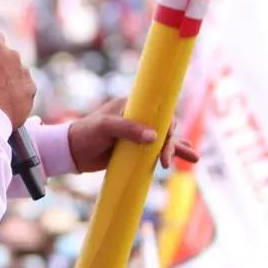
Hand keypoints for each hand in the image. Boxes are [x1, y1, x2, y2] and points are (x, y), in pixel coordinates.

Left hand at [67, 97, 199, 172]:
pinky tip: (186, 159)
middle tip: (165, 161)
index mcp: (132, 106)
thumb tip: (154, 137)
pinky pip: (158, 150)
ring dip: (180, 147)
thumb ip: (127, 129)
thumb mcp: (105, 128)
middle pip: (165, 127)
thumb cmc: (86, 134)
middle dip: (172, 144)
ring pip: (166, 139)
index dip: (168, 125)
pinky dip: (171, 154)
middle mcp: (139, 118)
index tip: (166, 141)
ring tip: (195, 159)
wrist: (72, 152)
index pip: (159, 112)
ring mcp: (138, 134)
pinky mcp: (136, 149)